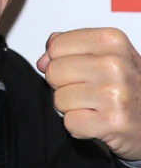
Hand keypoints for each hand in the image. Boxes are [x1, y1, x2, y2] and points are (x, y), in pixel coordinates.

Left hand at [37, 28, 140, 160]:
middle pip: (53, 72)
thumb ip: (68, 48)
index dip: (60, 60)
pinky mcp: (113, 122)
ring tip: (94, 105)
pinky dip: (78, 126)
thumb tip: (42, 61)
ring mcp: (115, 94)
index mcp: (112, 40)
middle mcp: (115, 64)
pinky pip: (69, 123)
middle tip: (87, 90)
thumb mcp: (104, 54)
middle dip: (63, 85)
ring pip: (59, 99)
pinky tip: (97, 121)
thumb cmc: (125, 84)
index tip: (80, 68)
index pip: (56, 45)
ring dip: (71, 107)